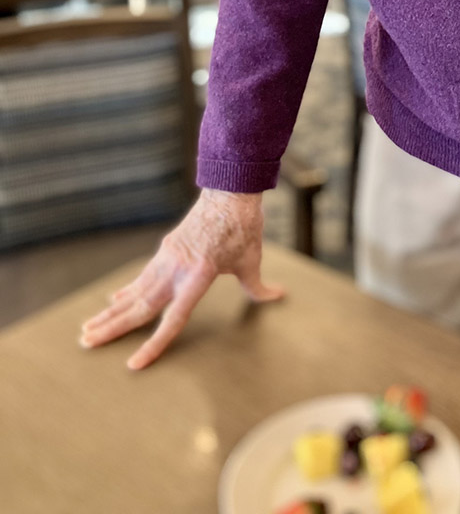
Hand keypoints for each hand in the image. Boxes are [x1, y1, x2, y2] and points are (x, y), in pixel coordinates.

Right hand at [79, 188, 283, 369]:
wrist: (229, 190)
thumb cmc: (243, 226)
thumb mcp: (252, 259)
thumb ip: (258, 286)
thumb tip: (278, 296)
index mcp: (198, 276)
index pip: (171, 319)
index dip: (153, 344)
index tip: (133, 363)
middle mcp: (176, 269)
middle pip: (139, 307)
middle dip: (112, 327)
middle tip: (86, 343)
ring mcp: (168, 258)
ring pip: (135, 292)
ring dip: (111, 311)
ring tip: (89, 328)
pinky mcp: (167, 248)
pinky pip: (143, 276)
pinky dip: (127, 291)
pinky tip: (115, 300)